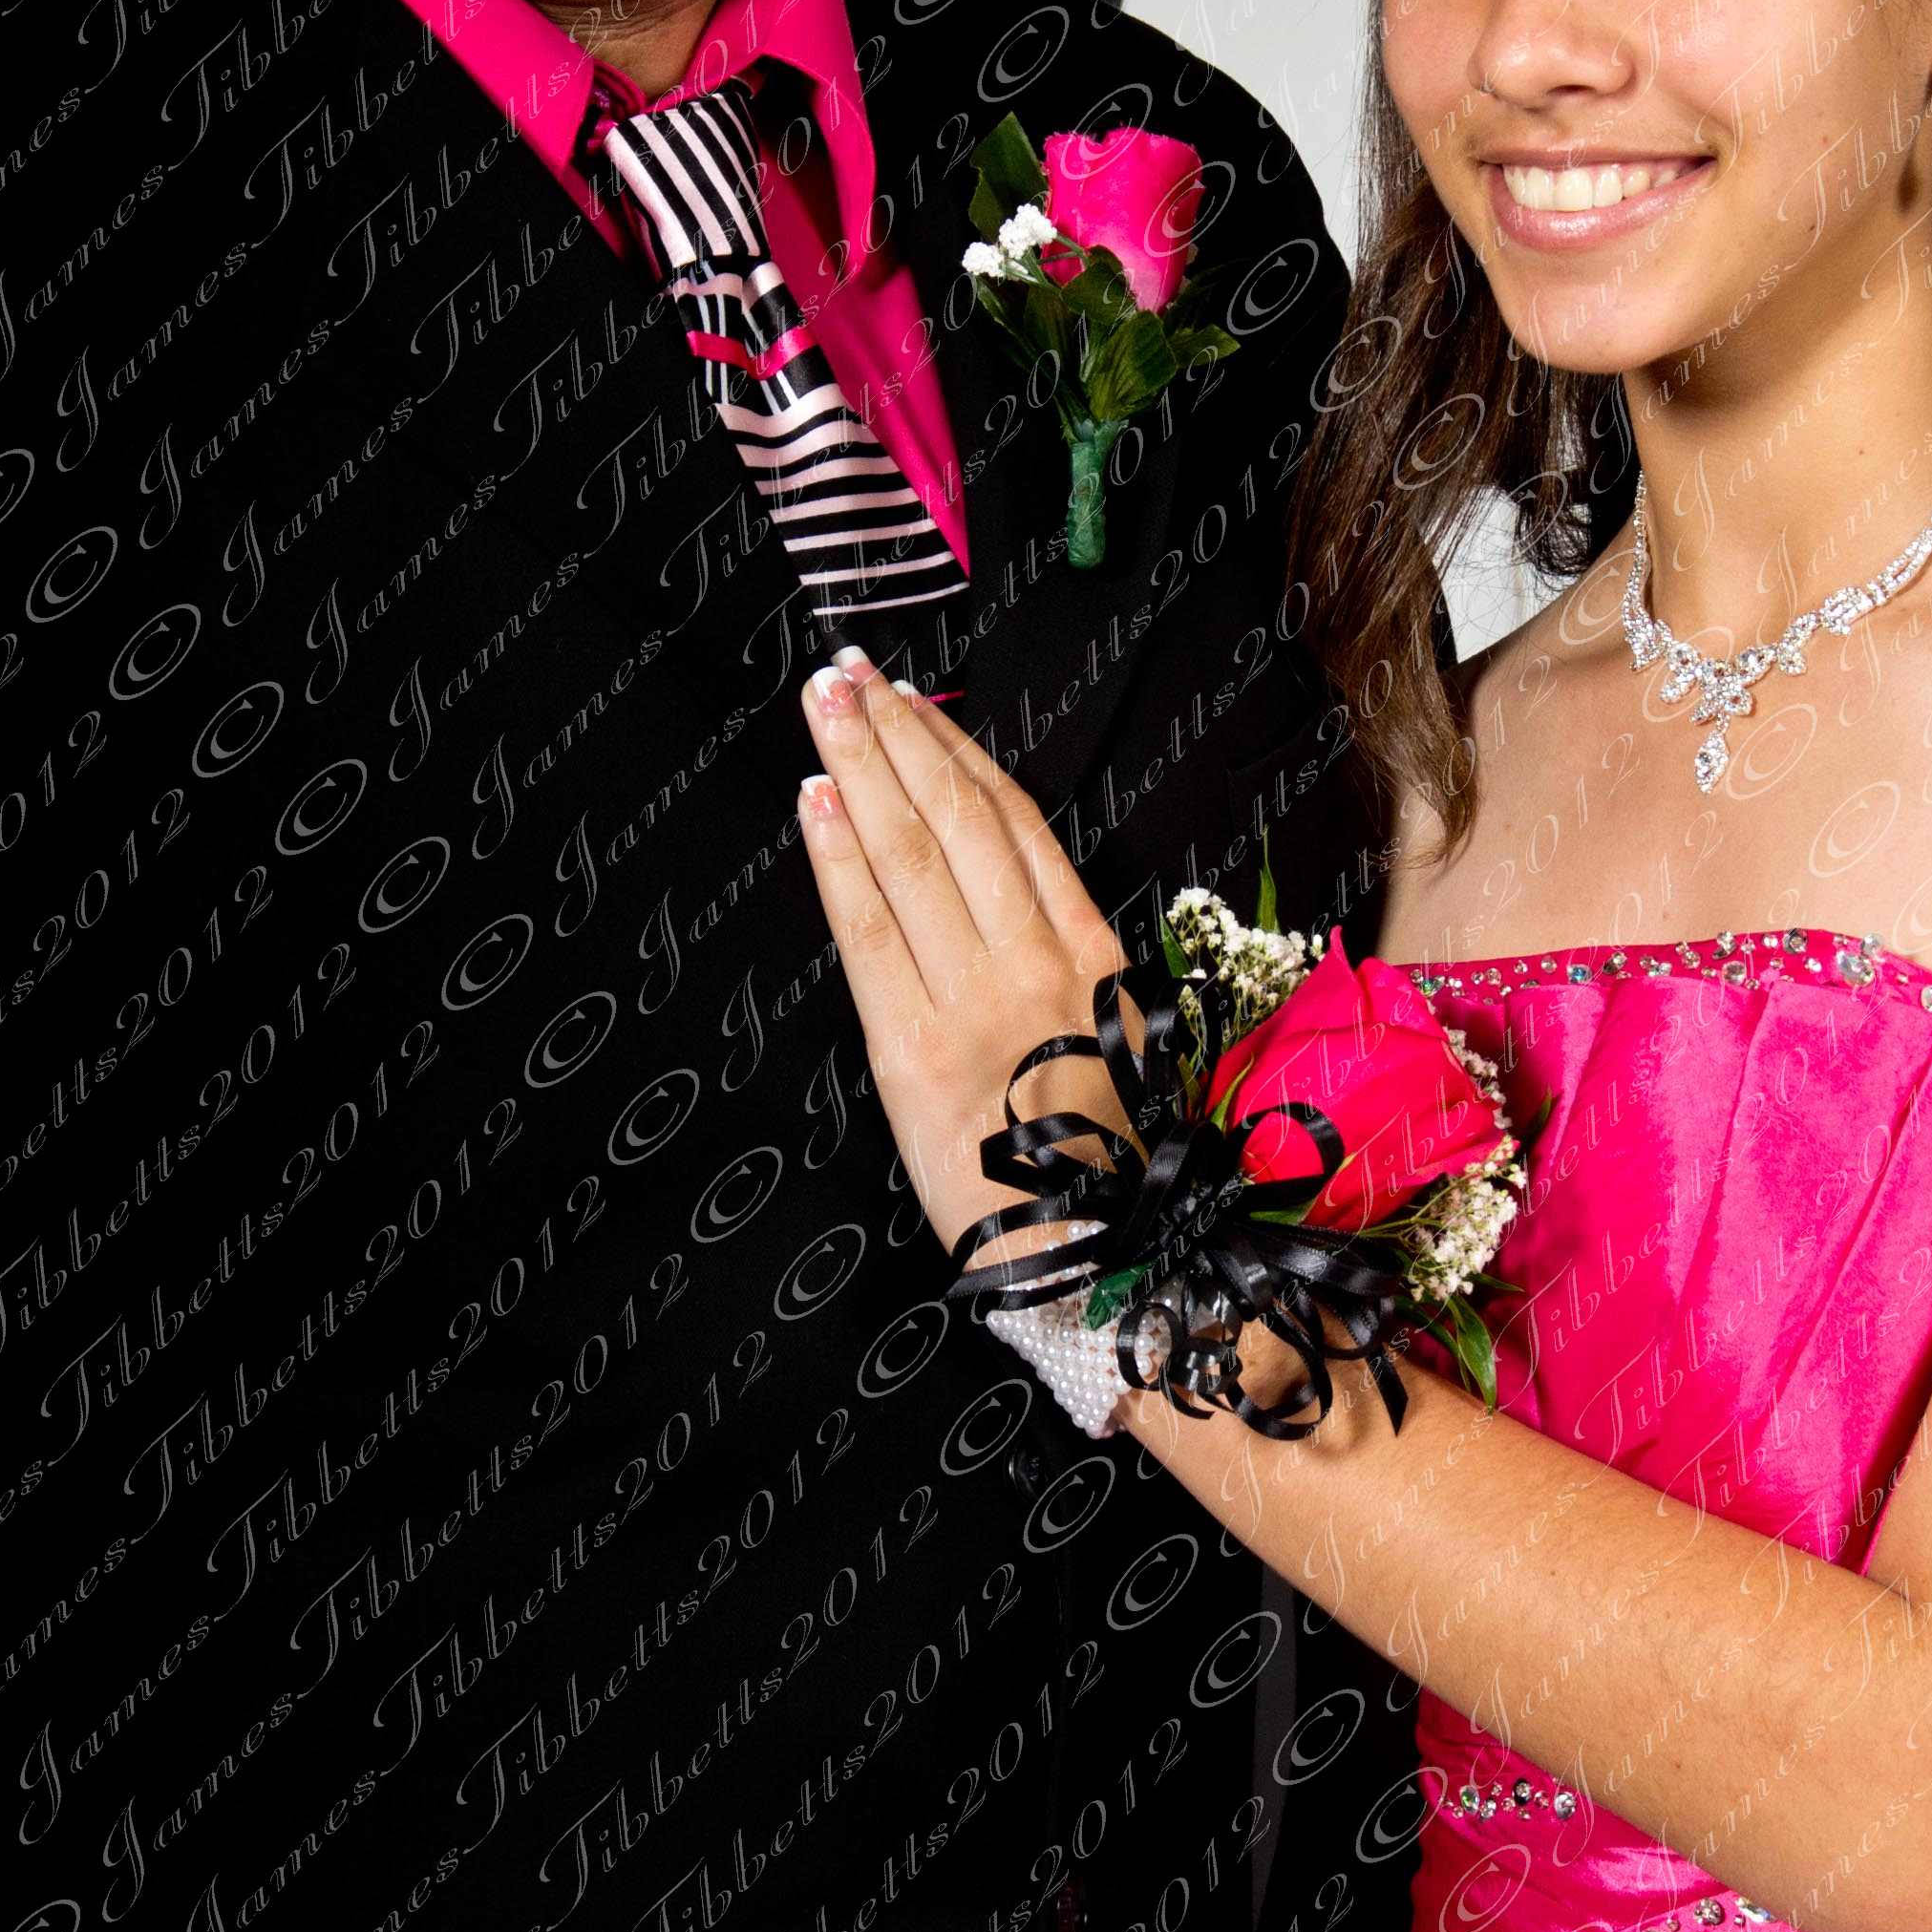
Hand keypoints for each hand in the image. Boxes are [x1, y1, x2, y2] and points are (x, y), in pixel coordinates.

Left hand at [795, 653, 1127, 1253]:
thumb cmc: (1100, 1159)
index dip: (957, 752)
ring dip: (862, 771)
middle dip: (897, 736)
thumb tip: (999, 883)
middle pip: (957, 821)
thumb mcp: (1116, 1038)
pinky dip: (838, 862)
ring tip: (825, 707)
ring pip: (912, 858)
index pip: (1017, 824)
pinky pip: (868, 935)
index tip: (914, 699)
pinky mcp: (914, 1051)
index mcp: (1095, 955)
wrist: (1091, 1261)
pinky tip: (815, 805)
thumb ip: (1063, 956)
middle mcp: (1037, 964)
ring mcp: (974, 1002)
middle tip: (846, 671)